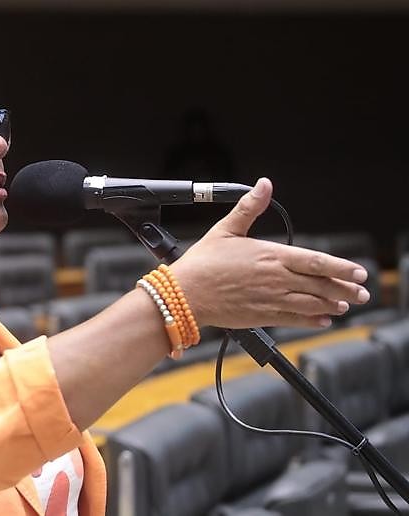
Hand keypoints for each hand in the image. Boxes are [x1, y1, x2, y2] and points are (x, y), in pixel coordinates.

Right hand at [171, 178, 369, 329]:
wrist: (185, 294)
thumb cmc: (202, 263)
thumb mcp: (226, 229)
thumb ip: (249, 208)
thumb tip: (263, 185)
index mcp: (271, 256)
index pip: (316, 261)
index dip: (341, 267)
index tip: (358, 272)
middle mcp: (276, 279)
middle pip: (320, 285)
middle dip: (344, 289)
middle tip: (362, 292)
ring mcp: (271, 300)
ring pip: (311, 304)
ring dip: (332, 305)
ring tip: (345, 305)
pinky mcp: (262, 316)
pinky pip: (294, 319)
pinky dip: (312, 320)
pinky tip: (322, 320)